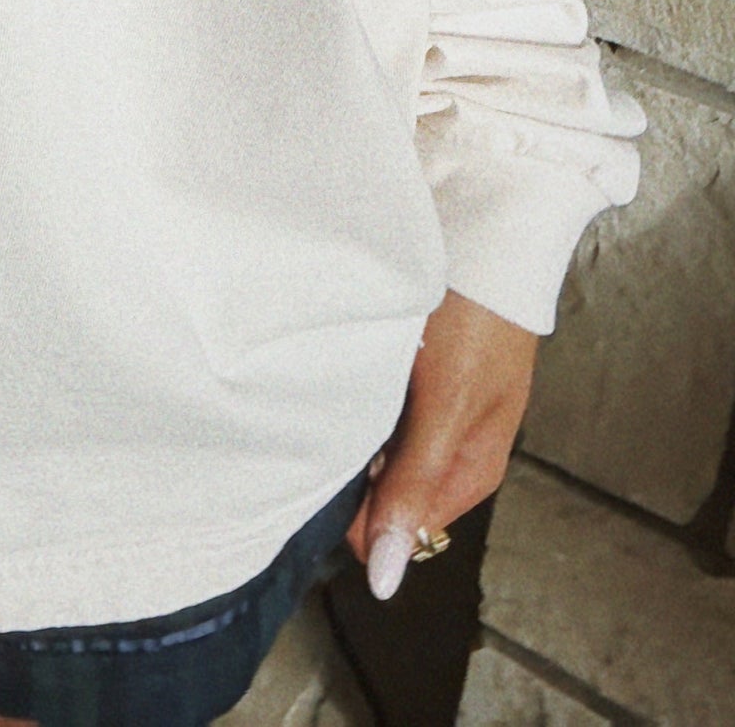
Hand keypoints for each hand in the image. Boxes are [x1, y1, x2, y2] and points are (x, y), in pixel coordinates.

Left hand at [344, 289, 537, 600]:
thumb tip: (386, 580)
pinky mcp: (415, 370)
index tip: (321, 480)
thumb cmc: (479, 315)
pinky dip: (352, 393)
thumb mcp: (447, 406)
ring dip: (347, 427)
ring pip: (374, 444)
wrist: (487, 227)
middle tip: (320, 423)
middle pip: (383, 487)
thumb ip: (412, 486)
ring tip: (328, 390)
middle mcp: (450, 445)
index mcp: (468, 470)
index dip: (358, 516)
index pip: (398, 528)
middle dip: (348, 470)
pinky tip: (337, 367)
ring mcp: (433, 406)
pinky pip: (373, 403)